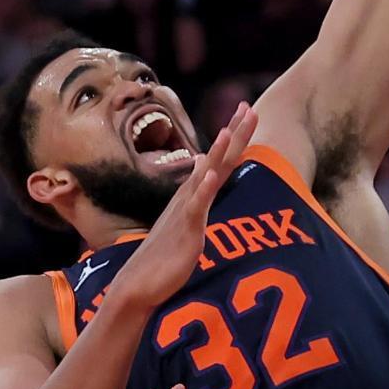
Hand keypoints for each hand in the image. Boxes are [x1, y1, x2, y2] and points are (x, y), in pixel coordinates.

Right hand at [107, 103, 258, 315]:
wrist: (140, 282)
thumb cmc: (164, 253)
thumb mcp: (186, 217)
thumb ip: (198, 191)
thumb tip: (206, 164)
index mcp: (193, 193)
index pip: (219, 158)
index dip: (235, 134)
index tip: (247, 109)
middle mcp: (189, 196)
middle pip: (218, 159)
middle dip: (234, 132)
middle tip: (248, 106)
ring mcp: (186, 210)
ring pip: (206, 176)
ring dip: (218, 153)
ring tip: (229, 130)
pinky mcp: (184, 229)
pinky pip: (195, 206)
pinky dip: (203, 188)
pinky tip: (210, 173)